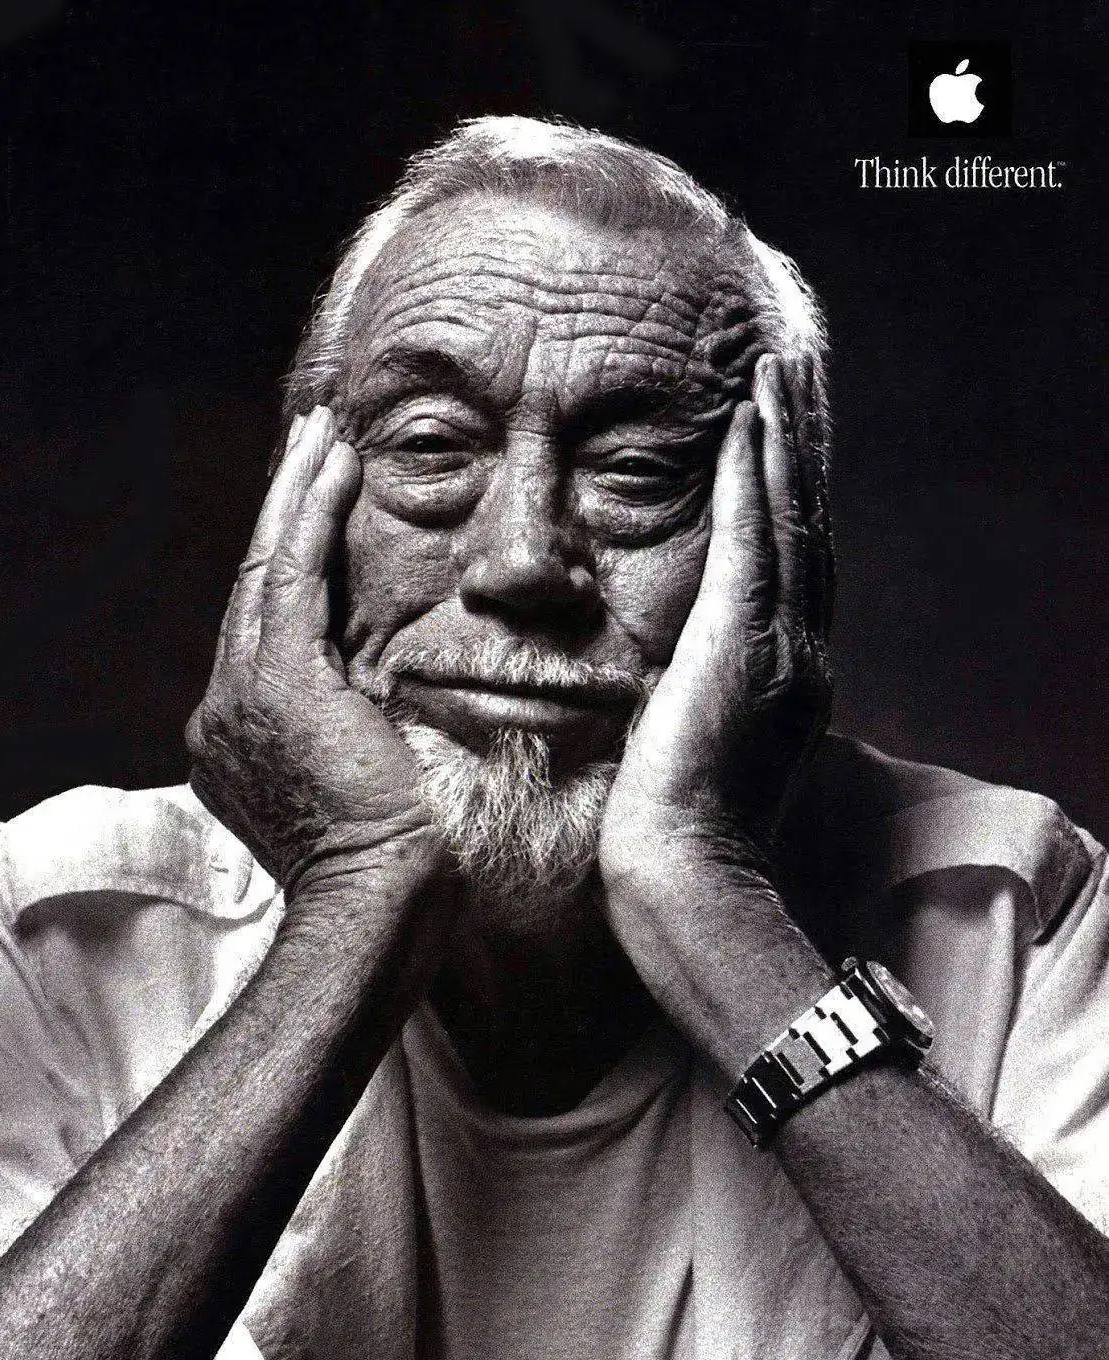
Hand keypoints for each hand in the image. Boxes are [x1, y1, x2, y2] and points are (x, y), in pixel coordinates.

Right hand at [186, 408, 444, 896]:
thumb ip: (349, 734)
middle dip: (285, 511)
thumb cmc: (394, 864)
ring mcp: (239, 698)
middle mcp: (223, 715)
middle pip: (255, 589)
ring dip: (297, 494)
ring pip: (266, 570)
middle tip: (313, 443)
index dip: (289, 563)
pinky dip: (311, 515)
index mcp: (239, 742)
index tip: (317, 510)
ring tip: (324, 433)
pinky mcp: (275, 682)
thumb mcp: (360, 786)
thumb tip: (377, 701)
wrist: (380, 901)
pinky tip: (333, 463)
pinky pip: (292, 576)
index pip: (266, 630)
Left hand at [599, 351, 831, 890]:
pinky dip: (754, 475)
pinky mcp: (744, 640)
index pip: (795, 565)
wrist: (688, 873)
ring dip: (784, 438)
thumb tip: (665, 677)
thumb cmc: (676, 831)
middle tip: (794, 376)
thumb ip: (695, 698)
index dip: (792, 496)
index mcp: (790, 676)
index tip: (780, 438)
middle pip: (809, 525)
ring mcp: (783, 644)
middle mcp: (803, 651)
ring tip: (779, 371)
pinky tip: (746, 421)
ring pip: (793, 517)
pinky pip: (755, 537)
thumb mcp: (694, 751)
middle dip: (800, 447)